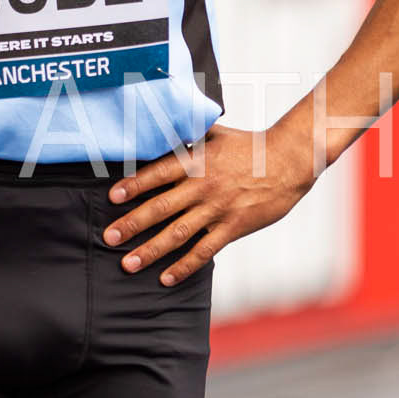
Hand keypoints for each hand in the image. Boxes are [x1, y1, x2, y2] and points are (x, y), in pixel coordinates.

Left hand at [102, 124, 315, 285]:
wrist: (290, 161)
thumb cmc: (250, 146)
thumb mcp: (215, 133)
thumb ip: (187, 133)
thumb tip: (161, 120)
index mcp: (196, 161)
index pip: (158, 173)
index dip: (134, 185)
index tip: (112, 197)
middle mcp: (203, 186)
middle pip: (161, 207)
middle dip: (132, 224)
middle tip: (108, 237)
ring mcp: (218, 209)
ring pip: (178, 233)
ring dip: (150, 250)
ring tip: (128, 263)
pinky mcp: (233, 227)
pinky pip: (204, 250)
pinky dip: (184, 266)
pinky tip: (165, 277)